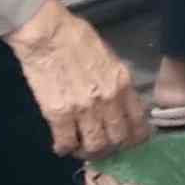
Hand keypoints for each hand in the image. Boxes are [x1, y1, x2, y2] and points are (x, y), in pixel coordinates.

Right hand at [9, 0, 146, 162]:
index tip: (128, 142)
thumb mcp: (109, 57)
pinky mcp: (58, 113)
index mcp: (122, 83)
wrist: (46, 33)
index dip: (135, 138)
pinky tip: (61, 146)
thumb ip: (115, 81)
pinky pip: (66, 142)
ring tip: (80, 148)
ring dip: (88, 152)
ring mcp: (84, 109)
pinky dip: (64, 148)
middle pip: (118, 139)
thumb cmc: (76, 38)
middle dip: (111, 147)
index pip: (138, 121)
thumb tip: (117, 99)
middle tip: (100, 146)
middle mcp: (108, 100)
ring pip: (95, 146)